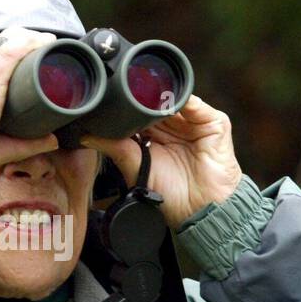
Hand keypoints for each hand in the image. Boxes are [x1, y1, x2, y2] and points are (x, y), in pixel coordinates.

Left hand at [81, 94, 242, 228]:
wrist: (202, 209)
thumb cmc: (172, 194)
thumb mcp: (136, 168)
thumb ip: (116, 149)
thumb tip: (87, 136)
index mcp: (156, 135)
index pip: (139, 112)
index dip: (127, 106)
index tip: (109, 99)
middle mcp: (174, 126)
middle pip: (156, 101)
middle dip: (143, 97)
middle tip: (126, 92)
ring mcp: (194, 122)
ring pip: (174, 99)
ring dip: (160, 96)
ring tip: (146, 96)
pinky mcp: (213, 122)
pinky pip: (195, 104)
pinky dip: (181, 99)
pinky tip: (167, 101)